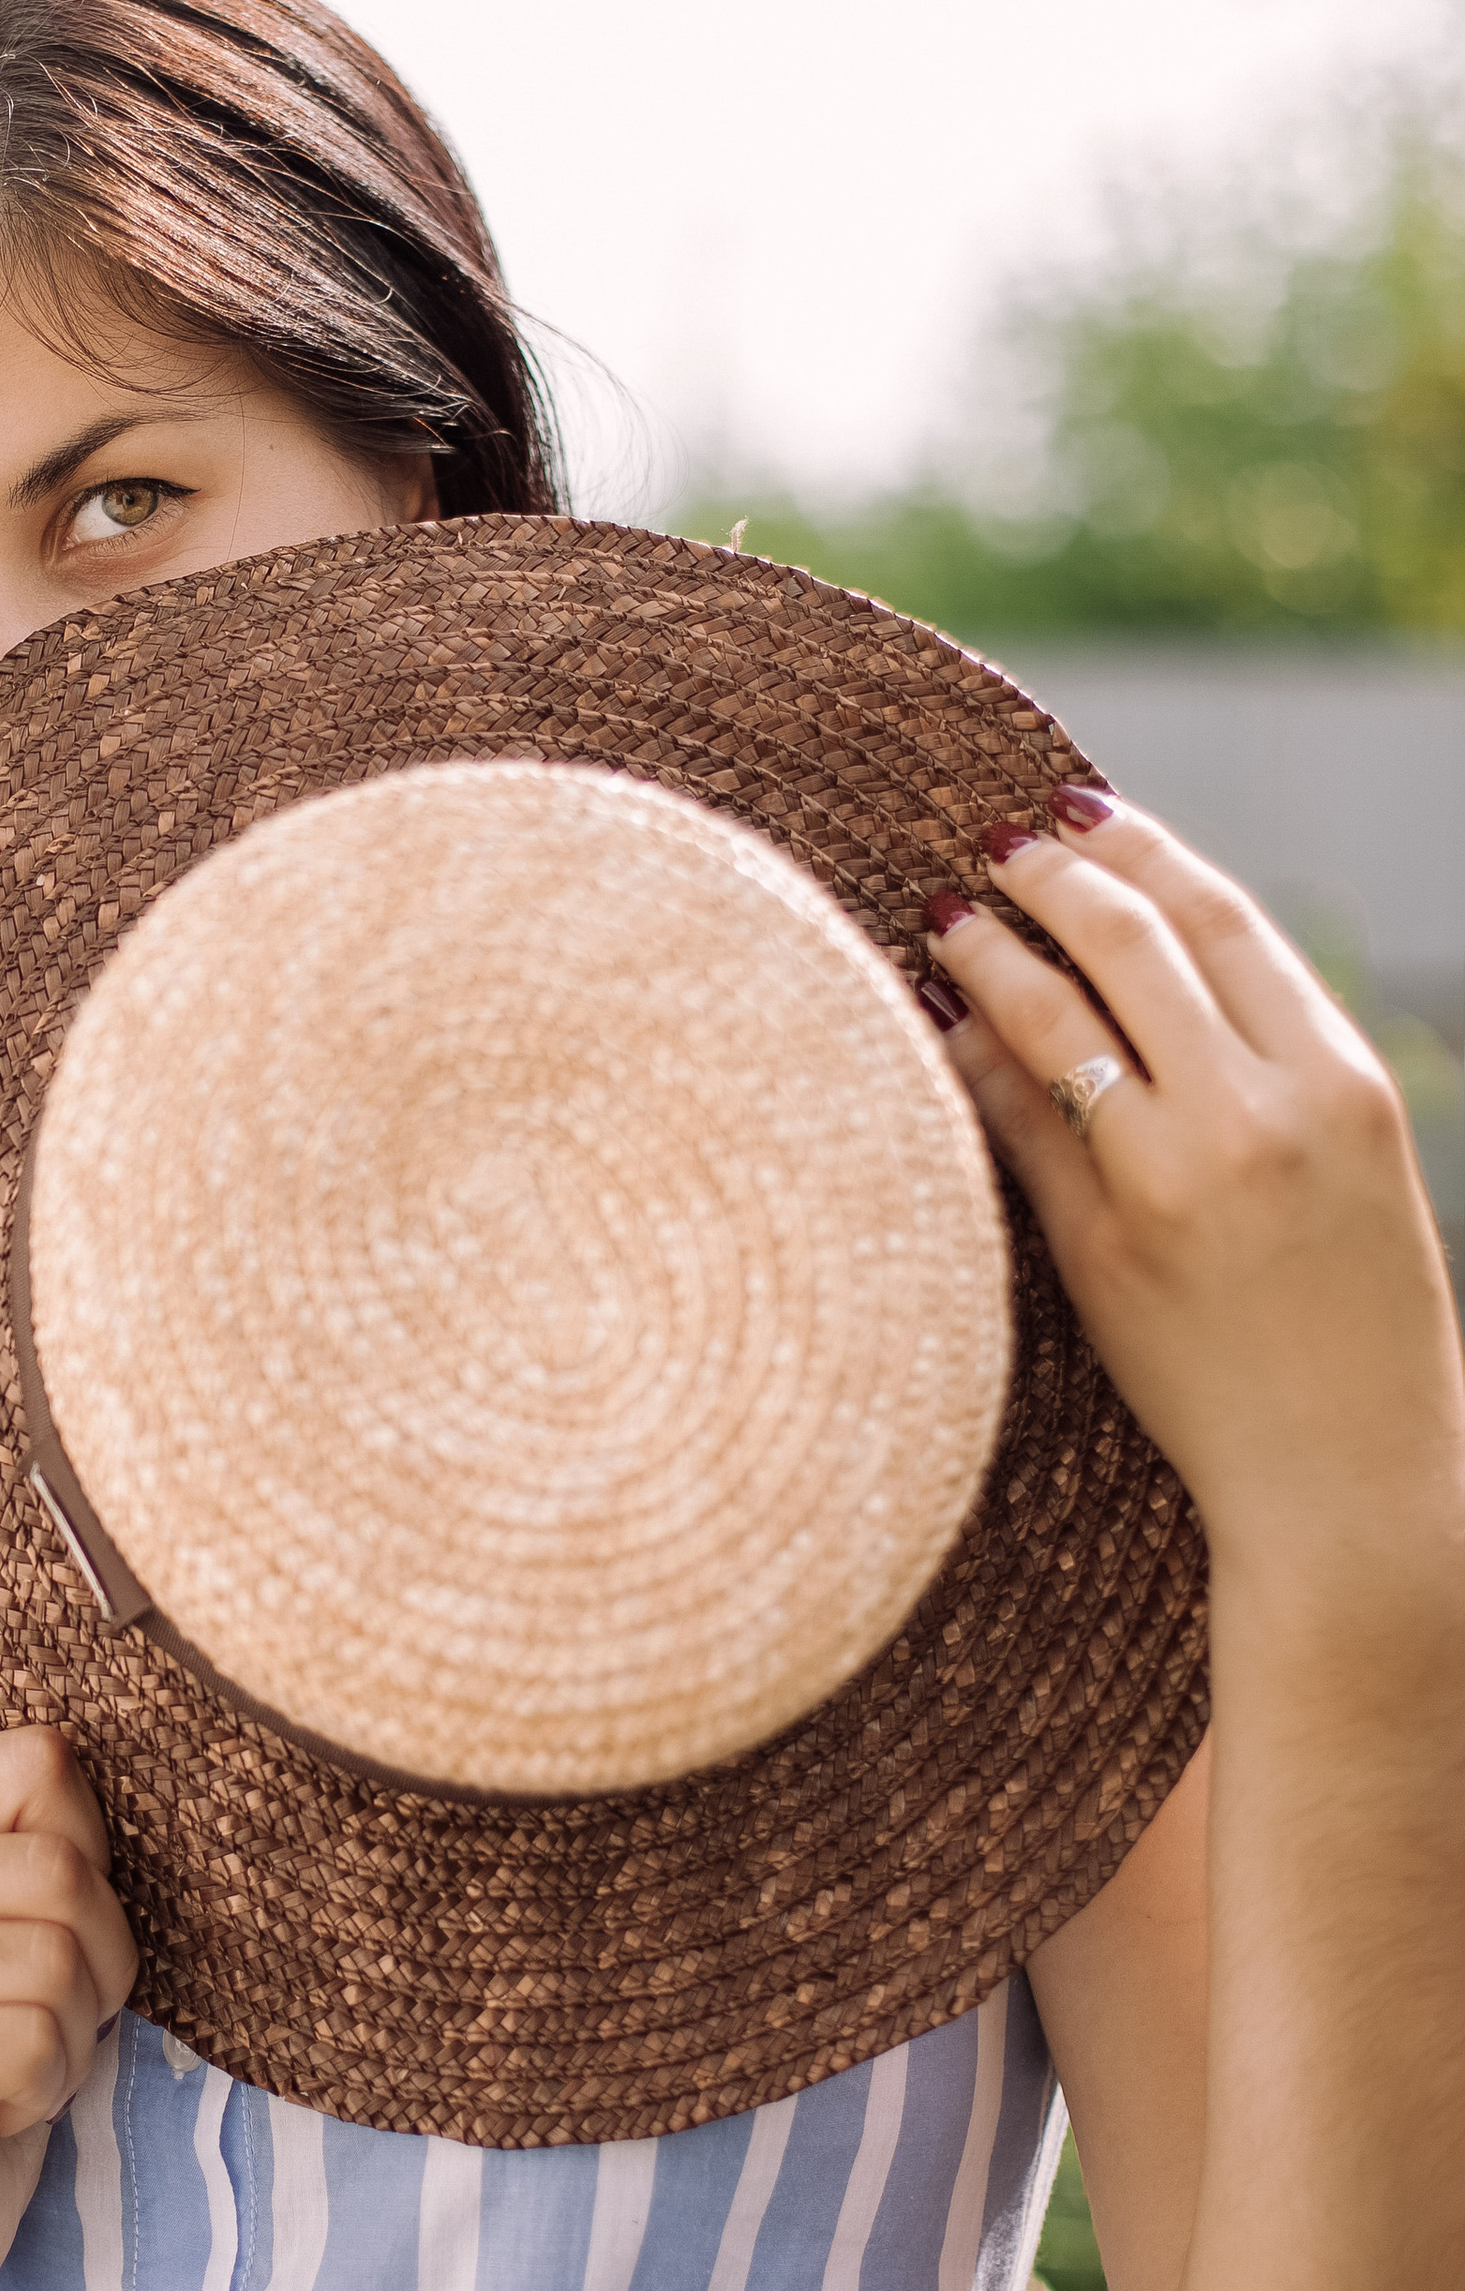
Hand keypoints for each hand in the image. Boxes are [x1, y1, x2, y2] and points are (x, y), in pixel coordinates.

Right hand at [0, 1726, 137, 2290]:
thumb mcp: (13, 1922)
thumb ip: (40, 1835)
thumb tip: (82, 1756)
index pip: (37, 1763)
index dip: (90, 1856)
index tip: (44, 1930)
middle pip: (59, 1869)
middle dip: (98, 1962)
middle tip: (40, 2021)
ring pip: (54, 1959)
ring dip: (69, 2036)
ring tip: (8, 2068)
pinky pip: (31, 2041)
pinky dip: (44, 2089)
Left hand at [919, 791, 1464, 1595]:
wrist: (1349, 1481)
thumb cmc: (1355, 1321)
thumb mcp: (1348, 1169)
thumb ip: (1266, 1066)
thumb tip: (1138, 961)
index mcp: (1339, 1081)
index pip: (1222, 918)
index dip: (1139, 849)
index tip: (1077, 809)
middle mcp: (1260, 1116)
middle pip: (1131, 943)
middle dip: (1049, 874)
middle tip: (990, 841)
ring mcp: (1175, 1181)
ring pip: (1056, 1017)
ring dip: (989, 947)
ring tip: (943, 912)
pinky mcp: (1103, 1249)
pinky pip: (1017, 1123)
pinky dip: (970, 1058)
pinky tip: (936, 1024)